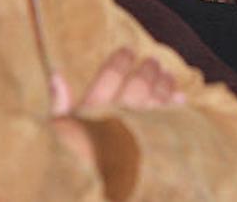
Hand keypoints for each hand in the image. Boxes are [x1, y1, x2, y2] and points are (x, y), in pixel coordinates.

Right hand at [50, 48, 184, 163]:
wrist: (102, 195)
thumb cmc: (76, 163)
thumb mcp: (59, 137)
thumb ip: (59, 106)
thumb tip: (57, 75)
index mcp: (93, 114)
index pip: (109, 77)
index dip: (120, 61)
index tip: (127, 50)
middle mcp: (119, 119)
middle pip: (138, 85)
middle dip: (146, 70)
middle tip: (152, 62)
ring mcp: (141, 132)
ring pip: (157, 98)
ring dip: (164, 83)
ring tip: (166, 75)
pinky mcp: (158, 146)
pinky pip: (171, 119)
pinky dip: (176, 105)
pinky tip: (180, 97)